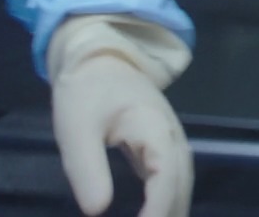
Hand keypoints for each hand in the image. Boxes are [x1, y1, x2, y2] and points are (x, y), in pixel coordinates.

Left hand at [53, 55, 192, 216]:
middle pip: (182, 182)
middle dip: (171, 212)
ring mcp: (170, 140)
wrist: (100, 58)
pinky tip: (158, 213)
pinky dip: (168, 198)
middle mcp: (171, 136)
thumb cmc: (87, 92)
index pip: (166, 176)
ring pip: (182, 181)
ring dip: (173, 207)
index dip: (158, 208)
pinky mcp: (161, 145)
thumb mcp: (76, 129)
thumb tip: (97, 211)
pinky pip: (173, 177)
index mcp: (154, 128)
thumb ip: (88, 169)